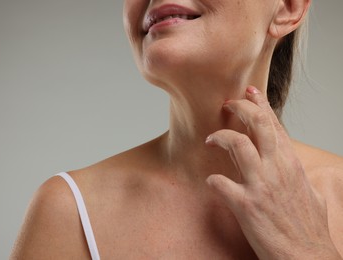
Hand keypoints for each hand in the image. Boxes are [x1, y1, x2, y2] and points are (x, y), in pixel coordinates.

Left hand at [205, 86, 340, 258]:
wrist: (307, 257)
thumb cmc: (308, 228)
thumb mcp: (308, 193)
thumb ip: (296, 174)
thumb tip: (289, 166)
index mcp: (291, 164)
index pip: (275, 125)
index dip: (261, 104)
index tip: (250, 90)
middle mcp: (277, 169)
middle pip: (258, 124)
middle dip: (241, 107)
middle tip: (227, 103)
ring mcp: (261, 185)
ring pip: (238, 144)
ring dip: (220, 137)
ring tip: (211, 139)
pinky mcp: (246, 205)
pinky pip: (221, 183)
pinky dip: (213, 181)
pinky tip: (212, 182)